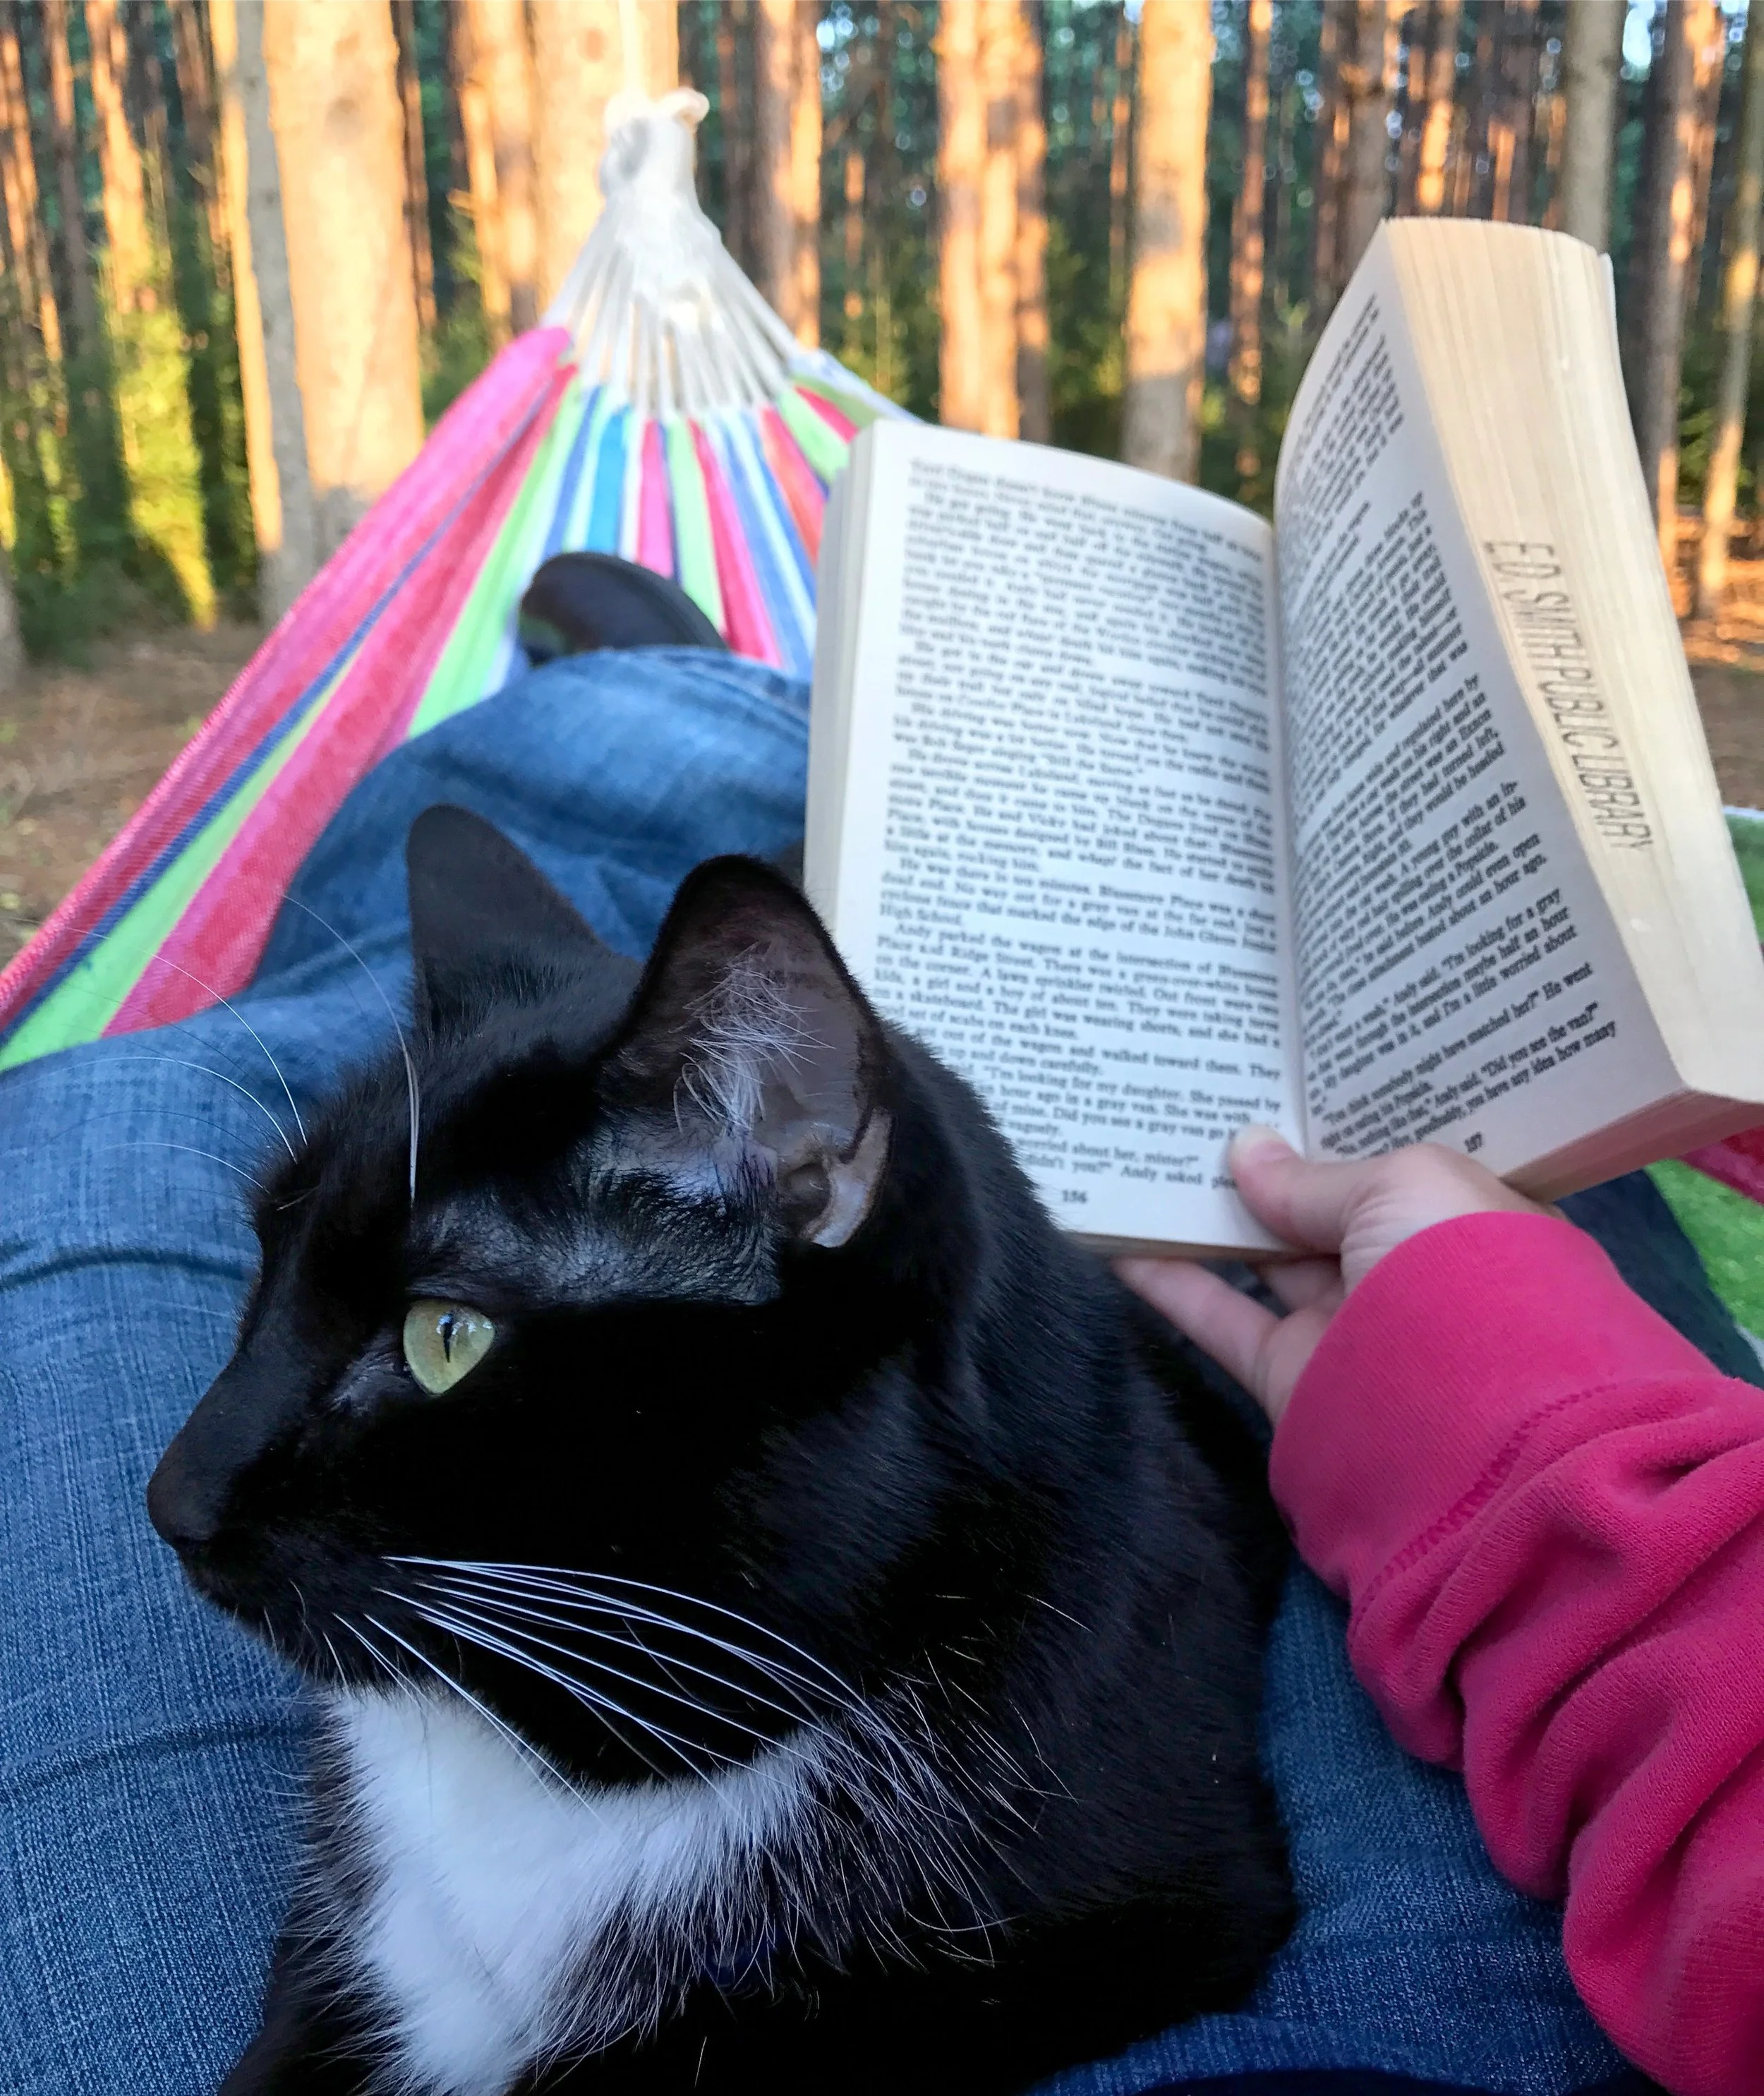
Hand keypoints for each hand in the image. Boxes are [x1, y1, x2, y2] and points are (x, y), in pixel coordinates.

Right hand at [1117, 1127, 1544, 1425]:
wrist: (1470, 1432)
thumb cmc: (1458, 1273)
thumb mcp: (1402, 1188)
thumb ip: (1313, 1177)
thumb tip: (1246, 1149)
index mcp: (1462, 1218)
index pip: (1395, 1168)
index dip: (1339, 1128)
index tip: (1279, 1082)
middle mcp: (1407, 1269)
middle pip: (1322, 1209)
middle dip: (1267, 1161)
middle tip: (1197, 1102)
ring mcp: (1348, 1326)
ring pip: (1265, 1258)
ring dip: (1207, 1213)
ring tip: (1145, 1149)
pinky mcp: (1291, 1374)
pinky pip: (1221, 1317)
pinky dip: (1169, 1281)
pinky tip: (1117, 1235)